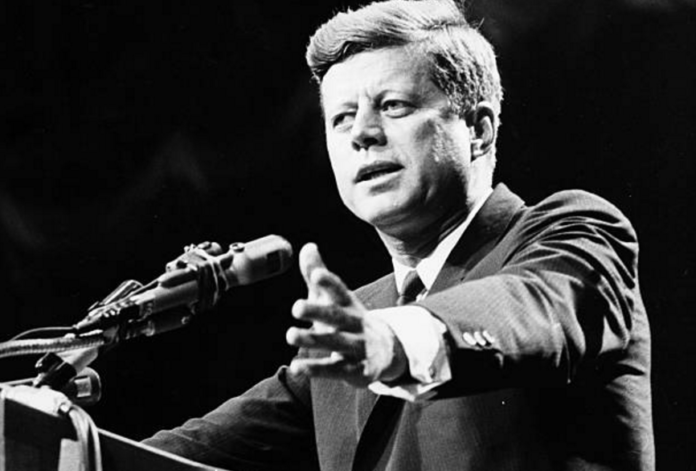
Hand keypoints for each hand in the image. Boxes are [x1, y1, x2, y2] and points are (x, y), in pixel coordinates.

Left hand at [286, 243, 406, 386]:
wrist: (388, 352)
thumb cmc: (351, 319)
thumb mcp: (337, 298)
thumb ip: (319, 274)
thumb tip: (307, 246)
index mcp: (349, 304)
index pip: (340, 291)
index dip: (329, 282)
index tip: (316, 274)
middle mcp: (355, 324)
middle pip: (337, 316)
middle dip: (318, 311)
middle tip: (296, 306)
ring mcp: (357, 347)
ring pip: (335, 343)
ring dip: (313, 339)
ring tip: (290, 335)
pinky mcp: (355, 370)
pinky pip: (334, 369)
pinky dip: (316, 369)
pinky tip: (296, 366)